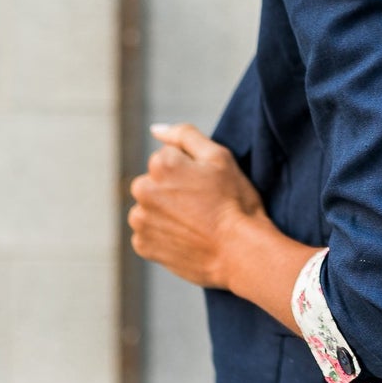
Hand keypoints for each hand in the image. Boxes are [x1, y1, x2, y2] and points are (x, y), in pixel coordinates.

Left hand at [128, 122, 263, 289]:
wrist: (241, 253)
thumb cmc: (235, 202)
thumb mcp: (219, 157)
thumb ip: (185, 135)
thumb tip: (156, 129)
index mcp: (160, 163)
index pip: (170, 157)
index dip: (192, 170)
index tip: (208, 186)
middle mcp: (142, 189)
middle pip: (156, 182)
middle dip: (174, 189)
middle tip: (203, 205)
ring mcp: (140, 220)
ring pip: (151, 207)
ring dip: (167, 211)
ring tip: (196, 223)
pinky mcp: (143, 245)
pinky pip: (149, 232)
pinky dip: (164, 234)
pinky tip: (187, 237)